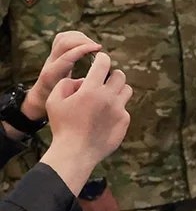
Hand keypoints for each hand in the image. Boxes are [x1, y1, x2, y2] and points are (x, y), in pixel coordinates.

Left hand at [26, 31, 102, 120]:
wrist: (40, 98)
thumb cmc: (57, 101)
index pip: (67, 56)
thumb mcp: (70, 98)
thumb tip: (99, 81)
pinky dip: (77, 37)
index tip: (99, 49)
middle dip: (83, 41)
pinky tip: (86, 44)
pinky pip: (63, 37)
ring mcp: (51, 56)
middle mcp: (50, 63)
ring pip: (63, 37)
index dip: (83, 49)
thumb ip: (81, 89)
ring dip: (80, 38)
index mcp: (52, 74)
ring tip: (93, 46)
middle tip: (98, 48)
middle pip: (63, 42)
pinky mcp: (54, 53)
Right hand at [38, 51, 131, 192]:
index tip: (100, 59)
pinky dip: (117, 108)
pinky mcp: (124, 121)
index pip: (103, 64)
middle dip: (112, 75)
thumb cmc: (62, 126)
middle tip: (104, 81)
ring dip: (118, 90)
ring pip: (127, 90)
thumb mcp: (54, 101)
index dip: (102, 58)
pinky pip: (124, 108)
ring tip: (107, 96)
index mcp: (91, 90)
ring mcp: (119, 109)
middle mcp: (108, 97)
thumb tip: (81, 80)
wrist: (75, 152)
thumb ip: (66, 84)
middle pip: (120, 75)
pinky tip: (106, 116)